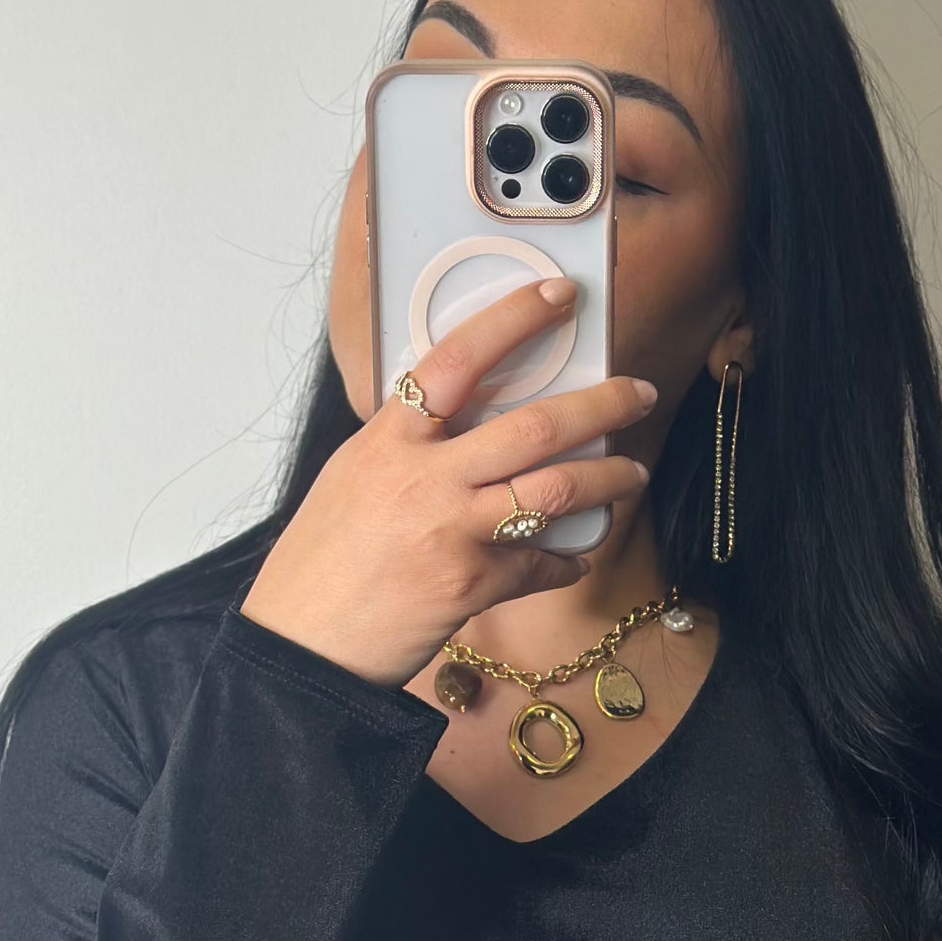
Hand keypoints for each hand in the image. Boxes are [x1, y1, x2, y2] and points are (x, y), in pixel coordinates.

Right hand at [241, 276, 657, 688]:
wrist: (304, 644)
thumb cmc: (321, 563)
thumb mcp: (353, 477)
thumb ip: (406, 444)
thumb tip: (460, 419)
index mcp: (390, 440)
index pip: (457, 360)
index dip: (513, 320)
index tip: (557, 296)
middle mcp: (426, 478)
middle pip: (535, 426)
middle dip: (601, 405)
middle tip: (638, 393)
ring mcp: (454, 532)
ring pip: (556, 490)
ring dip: (609, 479)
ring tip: (633, 473)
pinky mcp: (474, 586)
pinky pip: (542, 563)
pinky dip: (567, 560)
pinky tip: (576, 556)